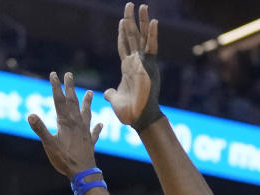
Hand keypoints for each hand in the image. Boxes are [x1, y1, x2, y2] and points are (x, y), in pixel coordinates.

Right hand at [28, 72, 103, 176]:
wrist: (82, 172)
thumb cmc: (64, 159)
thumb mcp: (49, 144)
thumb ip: (40, 129)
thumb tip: (30, 115)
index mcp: (65, 122)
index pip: (59, 100)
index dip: (56, 87)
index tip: (54, 74)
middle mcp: (77, 123)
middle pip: (73, 101)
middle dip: (70, 88)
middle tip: (69, 75)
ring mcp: (85, 131)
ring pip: (86, 113)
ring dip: (87, 102)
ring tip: (90, 93)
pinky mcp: (90, 141)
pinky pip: (94, 132)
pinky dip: (96, 127)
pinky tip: (100, 124)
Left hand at [103, 3, 161, 129]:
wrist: (138, 118)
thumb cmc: (129, 112)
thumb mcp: (115, 100)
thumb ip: (111, 94)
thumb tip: (107, 93)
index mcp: (128, 68)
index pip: (124, 46)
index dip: (122, 34)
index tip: (122, 20)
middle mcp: (137, 63)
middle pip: (133, 37)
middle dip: (131, 21)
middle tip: (130, 4)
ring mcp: (143, 63)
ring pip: (142, 38)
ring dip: (141, 22)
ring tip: (141, 6)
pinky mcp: (149, 66)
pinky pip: (152, 48)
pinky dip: (153, 34)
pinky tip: (153, 21)